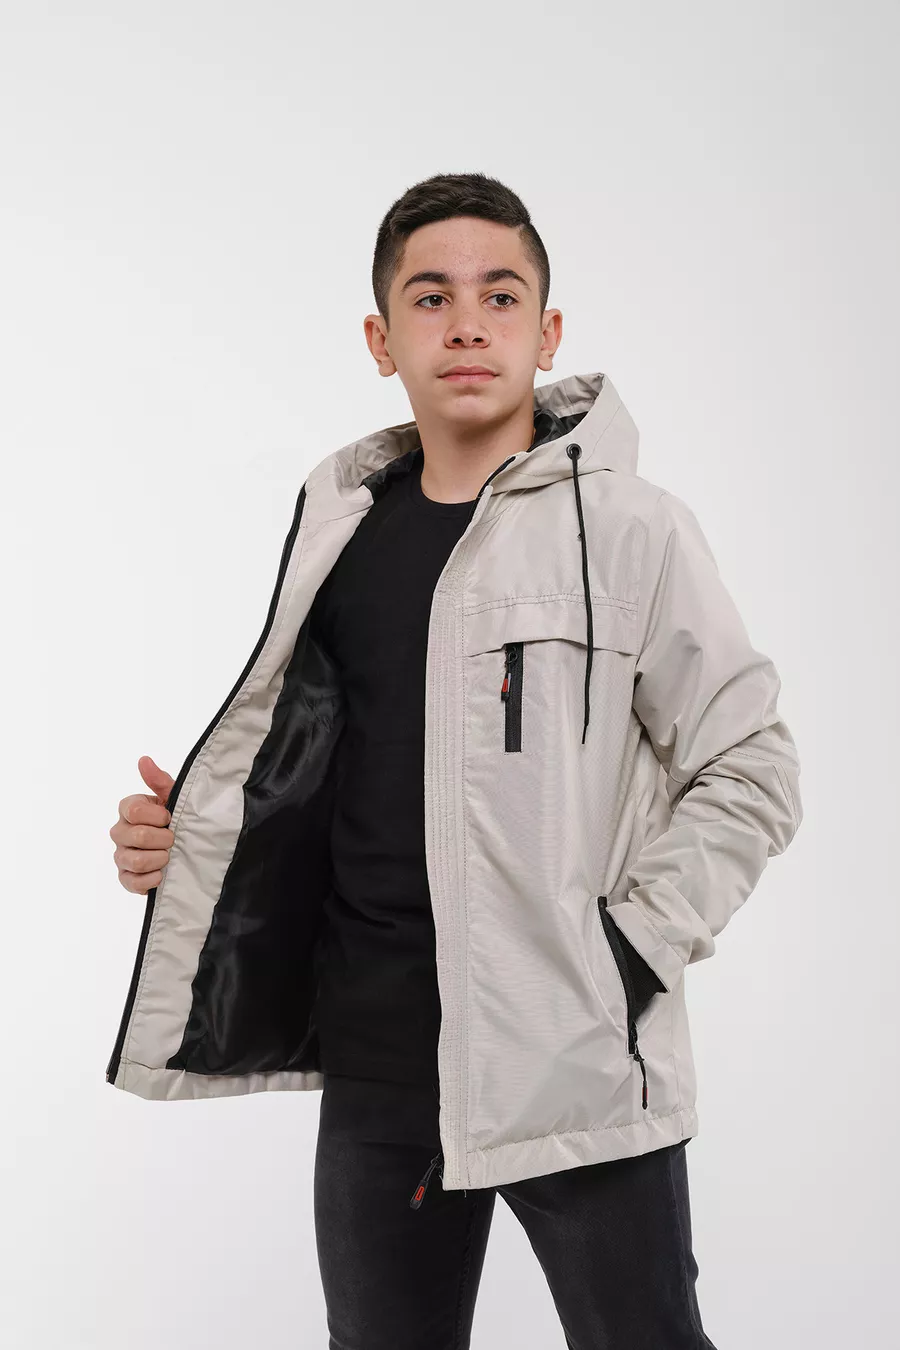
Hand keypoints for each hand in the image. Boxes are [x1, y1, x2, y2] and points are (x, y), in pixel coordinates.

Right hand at [109, 756, 175, 894]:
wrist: (185, 847)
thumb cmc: (176, 819)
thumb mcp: (173, 798)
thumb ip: (159, 781)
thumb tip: (144, 760)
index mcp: (128, 809)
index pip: (135, 810)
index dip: (158, 816)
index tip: (169, 817)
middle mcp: (119, 831)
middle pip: (139, 836)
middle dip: (165, 838)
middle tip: (173, 839)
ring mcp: (120, 855)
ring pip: (137, 859)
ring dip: (161, 858)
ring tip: (168, 855)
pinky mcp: (125, 877)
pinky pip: (133, 881)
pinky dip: (152, 878)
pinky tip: (161, 872)